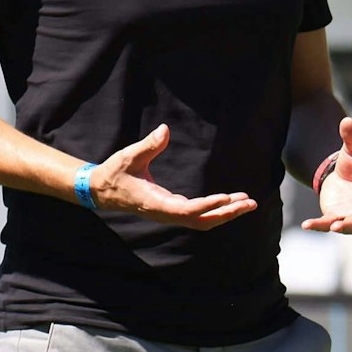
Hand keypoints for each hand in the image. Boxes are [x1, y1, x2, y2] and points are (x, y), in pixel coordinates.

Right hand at [89, 125, 256, 229]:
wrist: (102, 191)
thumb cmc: (114, 173)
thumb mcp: (128, 157)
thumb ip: (148, 146)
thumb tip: (164, 130)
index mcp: (155, 203)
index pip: (186, 210)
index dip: (207, 205)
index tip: (226, 198)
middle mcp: (165, 213)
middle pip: (201, 221)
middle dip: (226, 213)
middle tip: (249, 202)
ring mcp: (169, 214)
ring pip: (202, 221)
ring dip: (225, 213)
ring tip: (247, 202)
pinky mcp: (171, 210)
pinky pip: (198, 216)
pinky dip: (216, 211)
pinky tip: (229, 202)